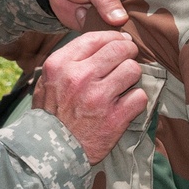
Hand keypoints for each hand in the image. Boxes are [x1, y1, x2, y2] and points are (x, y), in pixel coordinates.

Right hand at [31, 31, 145, 164]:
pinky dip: (136, 100)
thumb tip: (100, 43)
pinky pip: (140, 96)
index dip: (113, 37)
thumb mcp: (48, 80)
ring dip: (131, 77)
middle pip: (119, 49)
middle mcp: (79, 76)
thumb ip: (69, 60)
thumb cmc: (50, 113)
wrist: (51, 152)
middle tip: (128, 59)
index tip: (120, 42)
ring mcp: (98, 97)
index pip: (96, 38)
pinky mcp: (115, 117)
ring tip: (124, 84)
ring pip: (133, 69)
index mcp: (60, 64)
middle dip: (128, 52)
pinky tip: (126, 104)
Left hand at [45, 0, 145, 28]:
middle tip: (112, 26)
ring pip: (123, 31)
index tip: (138, 22)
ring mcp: (116, 13)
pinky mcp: (102, 25)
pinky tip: (81, 14)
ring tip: (91, 16)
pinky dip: (95, 34)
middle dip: (129, 27)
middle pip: (139, 19)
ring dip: (110, 32)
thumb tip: (120, 19)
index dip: (147, 11)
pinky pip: (105, 37)